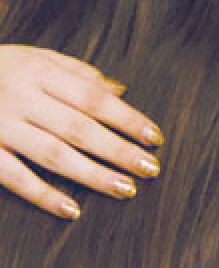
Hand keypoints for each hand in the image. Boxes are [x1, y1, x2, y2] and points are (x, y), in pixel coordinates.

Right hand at [0, 46, 161, 217]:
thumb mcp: (33, 57)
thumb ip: (77, 73)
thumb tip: (121, 90)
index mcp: (39, 71)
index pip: (94, 98)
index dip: (128, 119)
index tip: (155, 138)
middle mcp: (20, 97)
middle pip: (80, 127)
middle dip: (119, 150)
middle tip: (151, 168)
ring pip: (53, 154)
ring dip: (93, 174)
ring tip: (125, 189)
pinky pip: (13, 177)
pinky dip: (43, 195)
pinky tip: (72, 210)